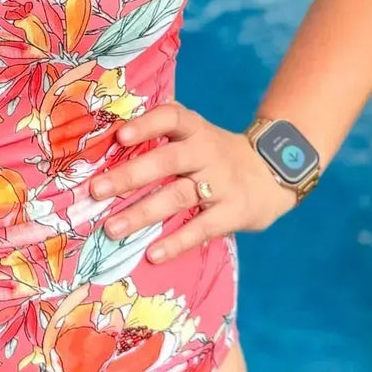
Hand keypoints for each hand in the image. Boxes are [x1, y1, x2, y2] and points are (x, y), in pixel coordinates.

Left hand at [90, 101, 296, 263]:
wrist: (275, 171)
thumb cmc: (217, 154)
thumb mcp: (197, 134)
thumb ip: (163, 136)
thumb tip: (107, 142)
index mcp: (195, 129)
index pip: (171, 117)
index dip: (146, 125)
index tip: (120, 136)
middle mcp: (207, 152)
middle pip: (167, 161)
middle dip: (130, 176)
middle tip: (96, 190)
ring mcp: (221, 183)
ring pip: (178, 196)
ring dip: (143, 213)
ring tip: (112, 229)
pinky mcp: (234, 212)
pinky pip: (202, 228)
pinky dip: (177, 242)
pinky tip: (152, 254)